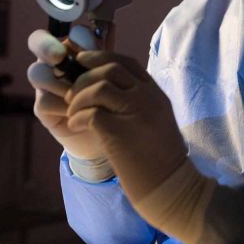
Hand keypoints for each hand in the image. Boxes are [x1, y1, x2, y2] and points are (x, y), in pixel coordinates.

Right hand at [26, 26, 105, 161]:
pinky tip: (79, 113)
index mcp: (70, 49)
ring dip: (60, 82)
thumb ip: (105, 54)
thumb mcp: (109, 75)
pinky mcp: (42, 108)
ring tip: (81, 94)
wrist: (108, 132)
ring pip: (38, 72)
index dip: (69, 35)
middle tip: (60, 56)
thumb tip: (109, 29)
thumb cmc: (108, 98)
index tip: (82, 42)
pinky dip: (63, 106)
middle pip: (37, 42)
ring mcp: (45, 84)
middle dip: (46, 47)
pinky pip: (45, 100)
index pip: (63, 30)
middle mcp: (53, 62)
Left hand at [65, 50, 187, 202]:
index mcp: (155, 93)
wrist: (172, 186)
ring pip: (98, 87)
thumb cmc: (160, 157)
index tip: (82, 62)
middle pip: (110, 68)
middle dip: (84, 77)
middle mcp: (148, 97)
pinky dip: (77, 117)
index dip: (99, 57)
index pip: (126, 62)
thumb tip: (103, 86)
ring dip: (78, 98)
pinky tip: (77, 126)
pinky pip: (90, 113)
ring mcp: (136, 113)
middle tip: (71, 93)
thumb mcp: (155, 119)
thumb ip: (137, 100)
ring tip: (73, 112)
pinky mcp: (121, 133)